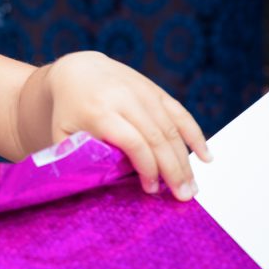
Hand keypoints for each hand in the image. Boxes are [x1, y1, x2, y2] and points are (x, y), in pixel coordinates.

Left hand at [45, 51, 212, 200]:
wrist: (77, 71)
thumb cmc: (68, 110)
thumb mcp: (62, 133)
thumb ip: (76, 158)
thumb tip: (93, 187)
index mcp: (99, 111)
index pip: (132, 142)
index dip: (146, 167)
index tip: (151, 189)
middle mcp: (124, 98)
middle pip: (156, 137)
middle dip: (173, 170)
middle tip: (183, 196)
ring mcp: (142, 91)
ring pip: (171, 128)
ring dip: (185, 160)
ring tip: (191, 186)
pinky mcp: (155, 89)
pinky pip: (180, 113)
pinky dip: (195, 135)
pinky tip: (205, 157)